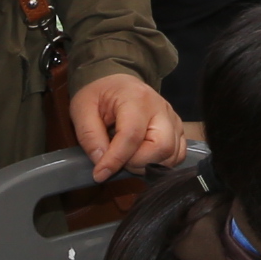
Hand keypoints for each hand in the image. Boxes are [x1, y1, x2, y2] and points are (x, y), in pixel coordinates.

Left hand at [68, 71, 187, 178]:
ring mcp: (173, 119)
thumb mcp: (82, 109)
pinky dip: (161, 163)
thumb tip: (101, 163)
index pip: (132, 135)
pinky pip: (178, 155)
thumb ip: (89, 136)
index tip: (99, 174)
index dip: (115, 159)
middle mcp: (161, 108)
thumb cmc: (100, 95)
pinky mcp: (178, 129)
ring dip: (148, 165)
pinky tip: (143, 158)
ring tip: (128, 158)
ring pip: (172, 155)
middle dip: (138, 163)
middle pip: (163, 147)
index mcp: (136, 98)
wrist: (118, 84)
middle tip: (118, 161)